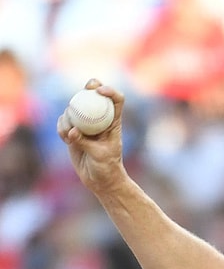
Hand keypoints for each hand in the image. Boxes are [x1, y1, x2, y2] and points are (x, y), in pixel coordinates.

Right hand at [57, 79, 126, 193]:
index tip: (100, 90)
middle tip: (83, 90)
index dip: (110, 91)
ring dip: (69, 116)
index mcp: (113, 122)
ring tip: (69, 133)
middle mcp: (100, 120)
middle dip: (88, 88)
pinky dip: (62, 128)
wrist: (99, 180)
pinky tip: (65, 138)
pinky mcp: (74, 133)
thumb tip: (72, 130)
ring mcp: (86, 126)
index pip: (116, 101)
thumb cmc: (107, 168)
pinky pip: (64, 124)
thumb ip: (85, 142)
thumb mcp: (99, 155)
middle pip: (94, 97)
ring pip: (75, 110)